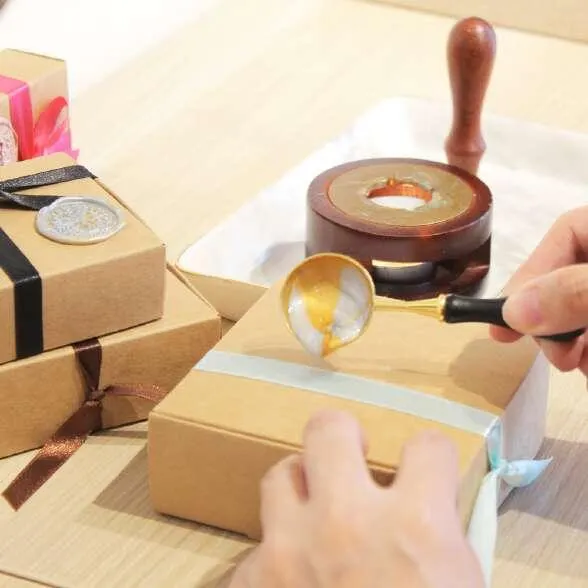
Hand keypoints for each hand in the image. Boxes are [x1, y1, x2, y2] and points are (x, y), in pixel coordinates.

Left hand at [229, 410, 483, 587]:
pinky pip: (258, 548)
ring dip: (301, 490)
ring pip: (279, 475)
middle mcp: (345, 523)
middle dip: (343, 437)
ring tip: (316, 514)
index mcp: (414, 529)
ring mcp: (288, 552)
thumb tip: (431, 509)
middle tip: (351, 458)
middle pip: (329, 429)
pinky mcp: (250, 585)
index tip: (427, 471)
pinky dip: (277, 560)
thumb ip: (443, 543)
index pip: (427, 446)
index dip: (431, 458)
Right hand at [490, 206, 587, 372]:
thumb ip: (575, 293)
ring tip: (577, 367)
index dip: (535, 270)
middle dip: (554, 318)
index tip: (512, 315)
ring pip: (584, 311)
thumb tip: (514, 310)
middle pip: (572, 276)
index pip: (569, 231)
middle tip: (552, 355)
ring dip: (571, 341)